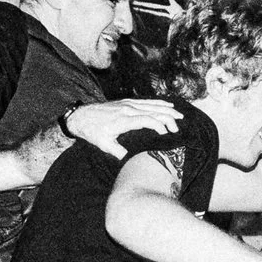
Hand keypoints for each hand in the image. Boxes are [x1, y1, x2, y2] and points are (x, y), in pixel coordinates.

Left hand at [64, 98, 181, 157]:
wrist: (81, 115)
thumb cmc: (92, 131)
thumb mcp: (104, 145)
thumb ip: (119, 152)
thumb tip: (132, 160)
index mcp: (123, 120)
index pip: (147, 120)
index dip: (159, 126)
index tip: (167, 134)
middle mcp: (127, 109)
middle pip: (153, 111)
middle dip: (168, 119)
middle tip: (178, 129)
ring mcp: (128, 103)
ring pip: (151, 105)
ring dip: (166, 110)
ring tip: (180, 116)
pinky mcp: (126, 101)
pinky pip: (146, 101)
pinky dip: (158, 103)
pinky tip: (168, 105)